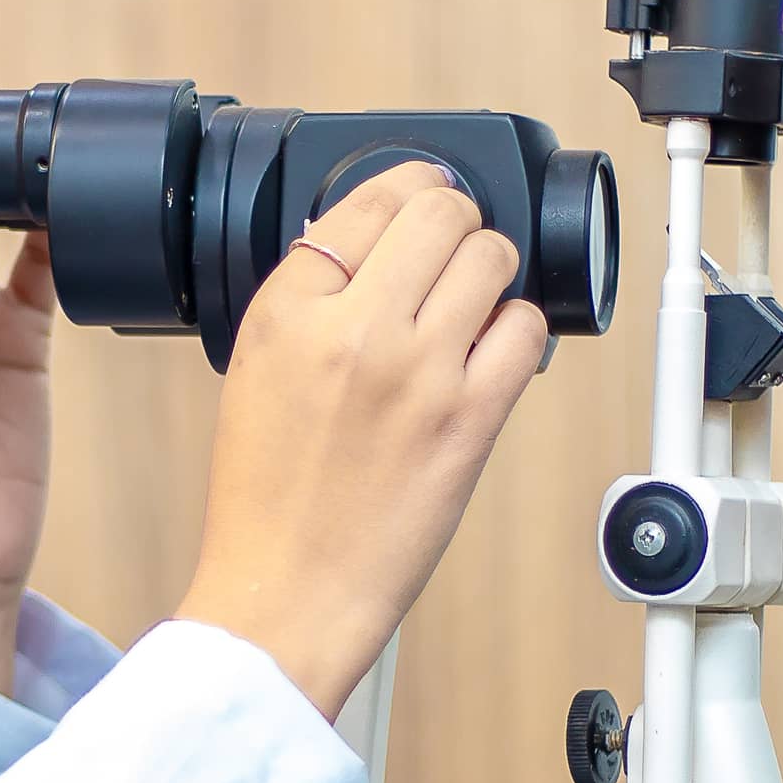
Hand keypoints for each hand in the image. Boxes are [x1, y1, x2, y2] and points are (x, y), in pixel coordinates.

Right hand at [176, 163, 548, 717]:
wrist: (285, 591)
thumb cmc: (267, 497)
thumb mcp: (257, 370)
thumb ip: (311, 300)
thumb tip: (377, 244)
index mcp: (288, 310)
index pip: (369, 200)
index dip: (409, 190)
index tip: (423, 201)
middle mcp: (353, 327)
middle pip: (440, 213)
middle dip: (456, 221)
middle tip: (453, 248)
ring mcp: (419, 371)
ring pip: (491, 257)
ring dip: (491, 269)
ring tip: (473, 301)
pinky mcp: (470, 418)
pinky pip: (524, 328)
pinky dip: (517, 329)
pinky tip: (492, 351)